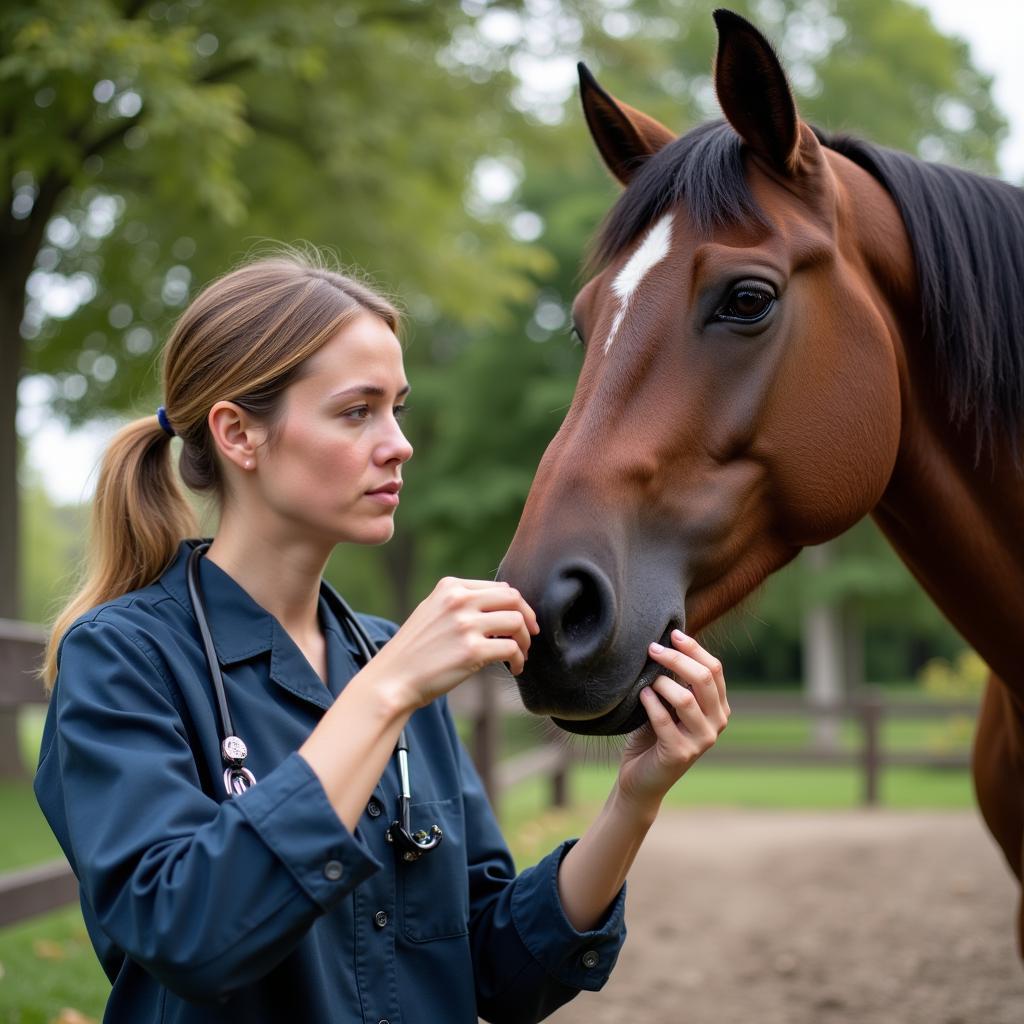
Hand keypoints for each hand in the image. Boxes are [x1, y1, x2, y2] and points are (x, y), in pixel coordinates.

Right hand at [362, 577, 538, 710]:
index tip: (521, 621)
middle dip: (528, 618)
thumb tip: (502, 603)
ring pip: (517, 622)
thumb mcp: (432, 611)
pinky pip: (511, 649)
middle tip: (531, 635)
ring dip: (525, 641)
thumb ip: (460, 602)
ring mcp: (466, 625)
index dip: (517, 605)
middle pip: (513, 599)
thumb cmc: (414, 651)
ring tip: (520, 655)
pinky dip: (519, 660)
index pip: (500, 587)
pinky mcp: (472, 652)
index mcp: (450, 587)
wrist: (392, 679)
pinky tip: (513, 669)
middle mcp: (459, 601)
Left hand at [615, 629, 729, 816]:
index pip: (714, 669)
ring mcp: (702, 740)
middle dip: (676, 659)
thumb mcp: (669, 702)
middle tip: (651, 649)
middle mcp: (717, 723)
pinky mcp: (681, 754)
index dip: (694, 648)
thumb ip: (676, 679)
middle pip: (703, 679)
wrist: (641, 778)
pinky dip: (650, 703)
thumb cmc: (653, 734)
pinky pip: (664, 720)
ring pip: (685, 698)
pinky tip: (641, 695)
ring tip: (646, 680)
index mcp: (719, 707)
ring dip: (661, 683)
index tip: (672, 634)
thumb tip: (667, 641)